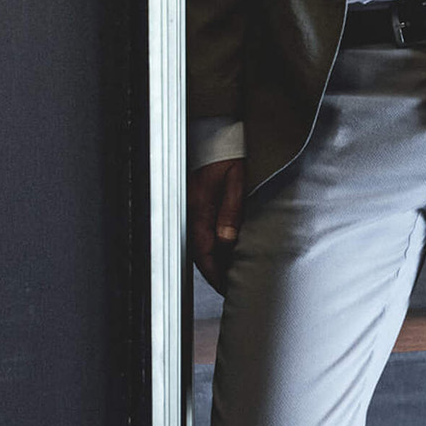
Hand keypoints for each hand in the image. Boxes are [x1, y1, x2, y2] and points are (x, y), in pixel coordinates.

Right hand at [190, 157, 243, 294]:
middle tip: (230, 287)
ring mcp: (190, 212)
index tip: (227, 287)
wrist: (213, 138)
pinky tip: (222, 252)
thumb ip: (231, 210)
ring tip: (228, 275)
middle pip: (200, 254)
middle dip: (214, 273)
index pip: (205, 253)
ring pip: (199, 245)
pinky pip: (200, 234)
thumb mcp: (235, 180)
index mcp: (199, 210)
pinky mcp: (194, 208)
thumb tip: (228, 240)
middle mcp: (191, 214)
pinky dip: (210, 247)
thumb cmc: (225, 156)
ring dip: (212, 261)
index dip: (216, 273)